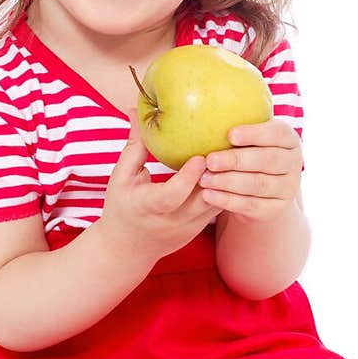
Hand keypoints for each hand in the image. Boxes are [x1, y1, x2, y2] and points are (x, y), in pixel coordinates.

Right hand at [99, 110, 220, 262]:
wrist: (128, 249)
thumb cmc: (121, 206)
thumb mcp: (120, 177)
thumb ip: (133, 146)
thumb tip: (136, 109)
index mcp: (148, 206)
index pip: (172, 195)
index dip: (188, 178)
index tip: (200, 157)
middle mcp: (172, 220)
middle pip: (202, 200)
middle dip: (218, 175)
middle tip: (230, 147)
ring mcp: (189, 228)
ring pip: (217, 204)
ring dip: (227, 181)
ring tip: (237, 154)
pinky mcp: (200, 229)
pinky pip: (220, 207)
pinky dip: (228, 188)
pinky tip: (235, 167)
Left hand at [198, 118, 302, 222]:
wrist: (263, 194)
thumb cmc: (249, 156)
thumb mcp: (249, 140)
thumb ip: (237, 129)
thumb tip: (203, 107)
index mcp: (289, 139)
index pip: (277, 134)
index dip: (255, 134)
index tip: (230, 134)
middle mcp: (293, 163)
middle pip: (267, 160)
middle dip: (236, 160)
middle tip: (210, 160)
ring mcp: (288, 188)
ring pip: (258, 184)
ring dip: (228, 182)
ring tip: (204, 179)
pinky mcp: (277, 209)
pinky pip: (251, 204)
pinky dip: (228, 200)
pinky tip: (209, 195)